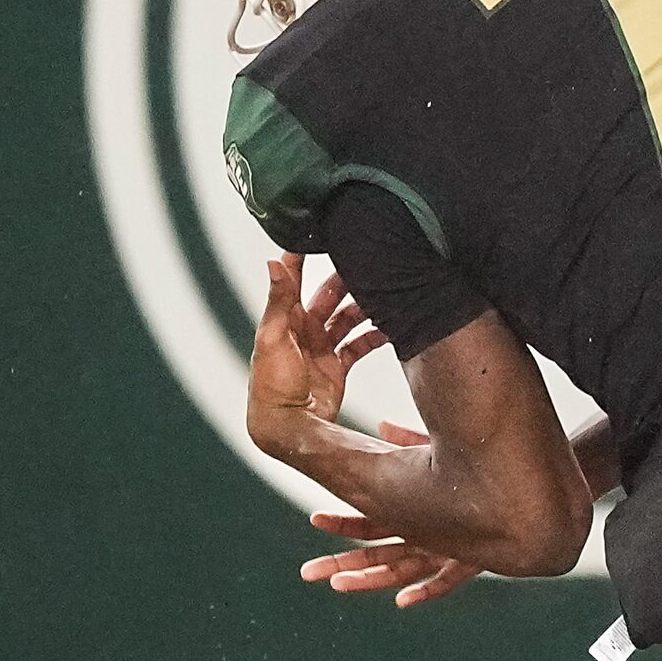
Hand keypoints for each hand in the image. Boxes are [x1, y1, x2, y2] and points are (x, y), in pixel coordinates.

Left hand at [246, 253, 386, 450]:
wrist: (286, 426)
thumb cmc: (271, 385)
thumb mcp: (273, 338)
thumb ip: (278, 300)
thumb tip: (274, 262)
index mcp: (285, 319)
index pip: (294, 279)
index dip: (303, 257)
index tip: (320, 233)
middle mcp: (303, 330)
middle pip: (329, 296)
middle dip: (347, 280)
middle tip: (368, 263)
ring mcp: (321, 347)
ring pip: (348, 318)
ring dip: (365, 308)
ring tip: (387, 297)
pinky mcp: (337, 365)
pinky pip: (359, 345)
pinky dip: (374, 337)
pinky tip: (390, 330)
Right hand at [300, 422, 481, 606]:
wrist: (538, 491)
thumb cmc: (491, 466)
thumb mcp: (444, 451)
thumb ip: (412, 440)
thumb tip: (381, 425)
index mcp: (418, 514)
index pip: (370, 522)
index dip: (343, 522)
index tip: (315, 519)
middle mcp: (429, 537)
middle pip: (377, 554)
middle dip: (342, 564)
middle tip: (307, 572)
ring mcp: (448, 550)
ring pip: (402, 571)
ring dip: (371, 579)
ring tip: (339, 585)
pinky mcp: (473, 560)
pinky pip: (448, 581)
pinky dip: (427, 591)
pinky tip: (404, 601)